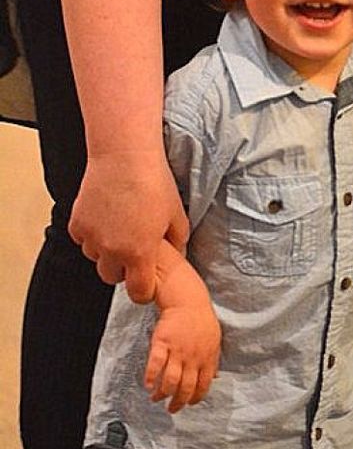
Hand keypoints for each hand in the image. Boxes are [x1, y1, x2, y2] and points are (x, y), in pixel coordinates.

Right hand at [69, 149, 188, 301]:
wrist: (125, 155)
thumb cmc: (153, 182)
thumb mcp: (177, 215)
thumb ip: (178, 243)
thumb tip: (178, 255)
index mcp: (140, 254)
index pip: (139, 293)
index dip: (143, 289)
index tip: (145, 280)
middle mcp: (113, 251)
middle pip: (112, 277)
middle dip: (122, 268)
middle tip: (132, 249)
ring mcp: (92, 238)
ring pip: (96, 258)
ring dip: (105, 251)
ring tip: (119, 228)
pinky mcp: (77, 223)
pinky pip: (82, 240)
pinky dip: (91, 234)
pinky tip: (105, 216)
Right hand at [145, 241, 220, 412]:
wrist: (187, 299)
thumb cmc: (201, 319)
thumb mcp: (214, 341)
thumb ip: (212, 361)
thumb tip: (214, 378)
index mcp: (207, 358)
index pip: (202, 386)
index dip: (194, 399)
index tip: (188, 404)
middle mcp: (193, 357)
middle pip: (185, 388)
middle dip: (177, 402)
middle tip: (171, 408)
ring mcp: (177, 350)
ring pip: (170, 380)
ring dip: (162, 394)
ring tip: (156, 398)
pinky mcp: (162, 342)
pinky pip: (155, 365)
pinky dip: (150, 377)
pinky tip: (147, 384)